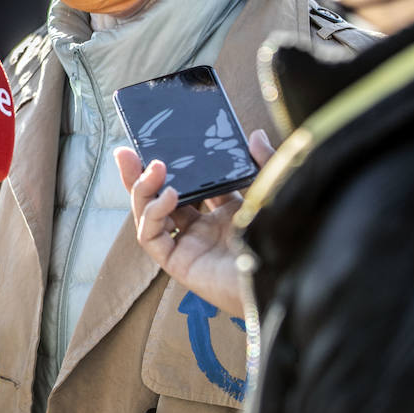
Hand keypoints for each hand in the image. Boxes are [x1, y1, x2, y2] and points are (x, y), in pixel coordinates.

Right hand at [115, 129, 275, 316]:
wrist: (286, 277)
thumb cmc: (284, 240)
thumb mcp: (273, 192)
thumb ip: (265, 162)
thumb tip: (255, 135)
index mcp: (225, 215)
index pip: (188, 188)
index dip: (172, 168)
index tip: (158, 146)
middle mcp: (203, 231)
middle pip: (159, 200)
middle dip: (139, 177)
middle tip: (126, 153)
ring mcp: (189, 247)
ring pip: (148, 217)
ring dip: (142, 191)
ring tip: (152, 169)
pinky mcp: (179, 264)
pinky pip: (151, 237)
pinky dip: (152, 214)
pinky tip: (169, 196)